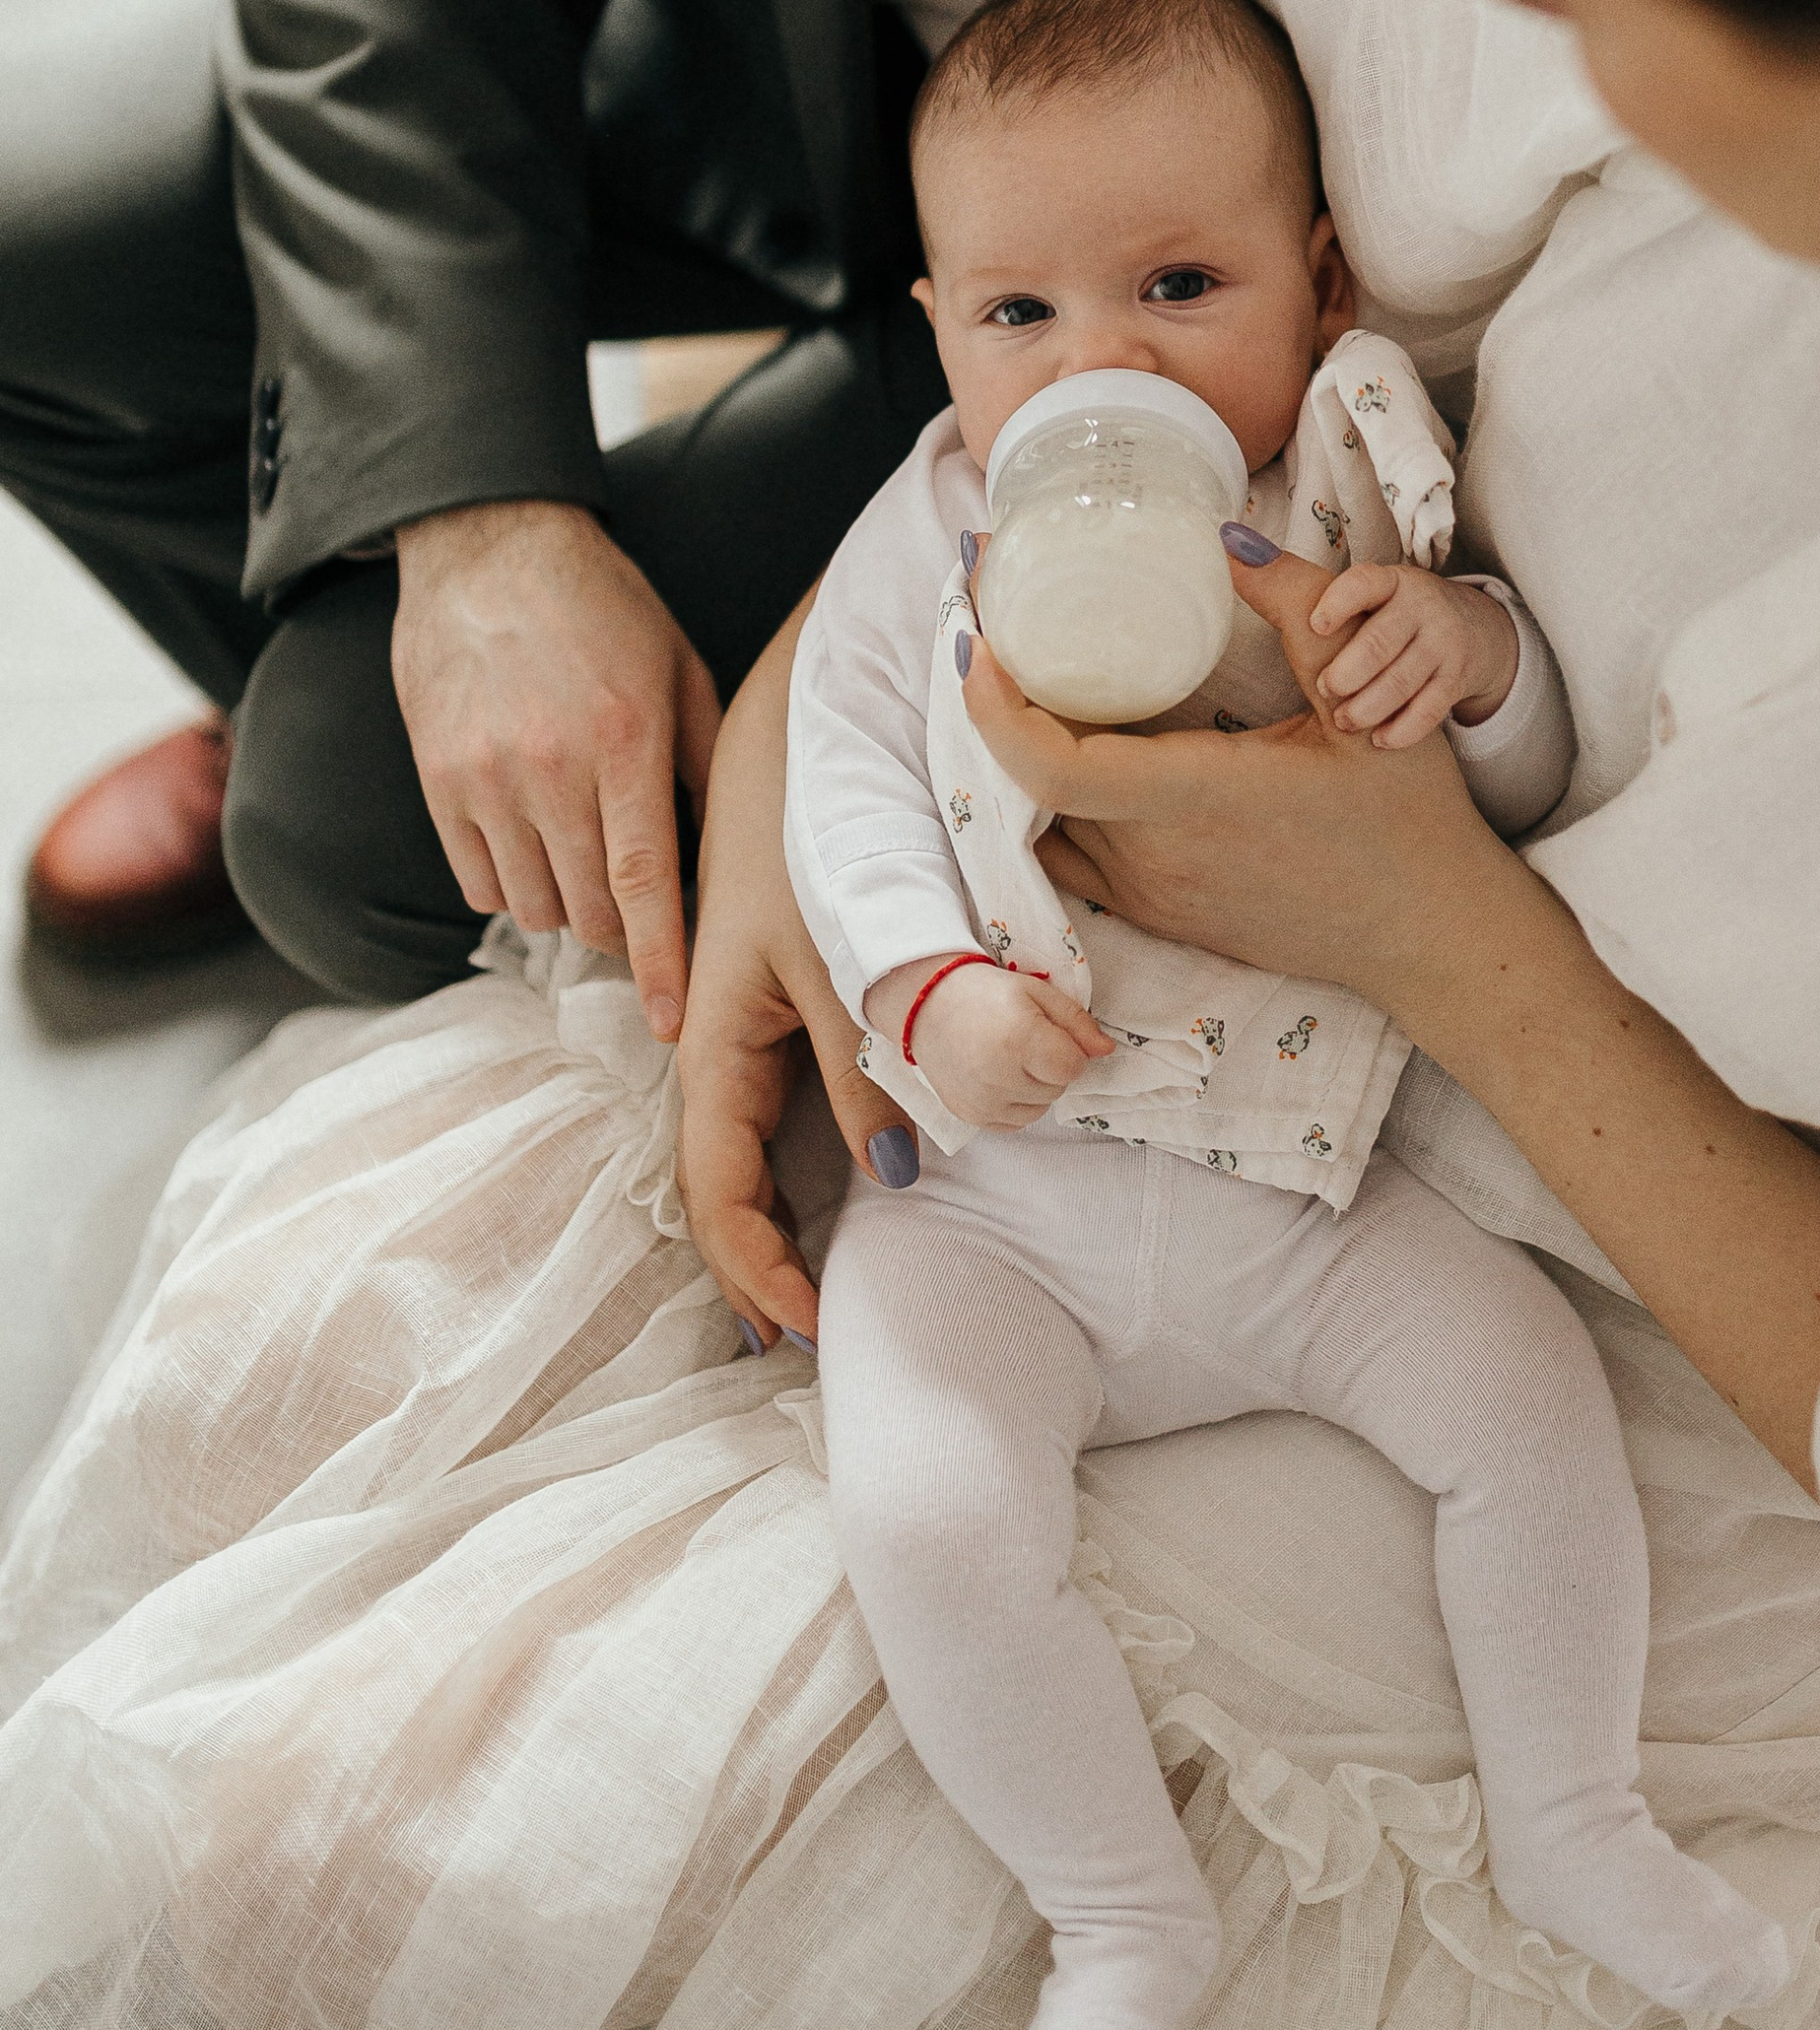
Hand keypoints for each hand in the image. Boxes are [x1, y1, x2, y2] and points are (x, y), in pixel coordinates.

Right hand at [394, 498, 719, 1038]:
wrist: (489, 546)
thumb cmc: (605, 608)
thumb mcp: (681, 670)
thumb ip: (706, 763)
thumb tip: (727, 858)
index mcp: (624, 741)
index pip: (646, 882)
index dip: (661, 962)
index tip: (672, 1025)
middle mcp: (550, 769)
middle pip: (587, 911)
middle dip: (621, 937)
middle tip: (641, 921)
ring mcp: (484, 778)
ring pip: (532, 907)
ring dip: (567, 912)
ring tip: (587, 871)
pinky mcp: (437, 779)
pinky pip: (477, 880)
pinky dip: (511, 888)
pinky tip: (535, 851)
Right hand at [676, 597, 920, 1349]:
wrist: (816, 695)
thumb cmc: (816, 813)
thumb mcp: (846, 945)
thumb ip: (872, 1056)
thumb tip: (896, 1173)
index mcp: (717, 1035)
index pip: (714, 1189)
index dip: (753, 1271)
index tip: (809, 1334)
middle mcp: (729, 1031)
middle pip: (730, 1175)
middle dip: (767, 1261)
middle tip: (820, 1334)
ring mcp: (763, 1004)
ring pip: (772, 1133)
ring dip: (800, 1207)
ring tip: (840, 1274)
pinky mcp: (805, 971)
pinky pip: (811, 1080)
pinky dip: (844, 1136)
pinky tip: (882, 1157)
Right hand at [870, 954, 1112, 1130]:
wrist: (926, 1005)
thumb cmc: (985, 992)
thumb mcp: (1036, 992)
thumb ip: (1076, 1023)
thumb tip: (1107, 1051)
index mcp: (1020, 1040)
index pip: (1073, 1067)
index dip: (1068, 1050)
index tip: (1048, 1033)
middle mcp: (1000, 1077)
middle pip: (1057, 1089)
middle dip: (1050, 1067)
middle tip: (1023, 1040)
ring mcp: (983, 1102)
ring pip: (1039, 1110)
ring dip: (1034, 1088)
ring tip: (1008, 1057)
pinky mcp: (970, 1116)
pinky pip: (1014, 1123)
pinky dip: (1014, 1103)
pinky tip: (997, 1076)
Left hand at [963, 537, 1497, 1005]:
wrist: (1425, 936)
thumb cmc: (1404, 821)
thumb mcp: (1362, 701)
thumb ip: (1300, 608)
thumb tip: (1227, 537)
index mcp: (1198, 798)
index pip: (1054, 763)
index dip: (996, 705)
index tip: (982, 641)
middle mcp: (1157, 856)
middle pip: (1032, 781)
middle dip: (1000, 704)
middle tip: (995, 628)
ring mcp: (1151, 895)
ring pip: (1045, 823)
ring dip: (1025, 755)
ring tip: (1025, 678)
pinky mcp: (1157, 914)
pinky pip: (1072, 856)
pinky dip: (1051, 804)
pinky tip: (1069, 747)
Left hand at [1311, 561, 1519, 744]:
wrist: (1477, 630)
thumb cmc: (1396, 612)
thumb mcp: (1360, 591)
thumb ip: (1293, 579)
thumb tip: (1234, 548)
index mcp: (1390, 581)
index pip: (1365, 583)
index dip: (1339, 603)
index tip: (1315, 625)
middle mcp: (1421, 608)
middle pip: (1382, 641)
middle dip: (1349, 671)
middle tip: (1324, 691)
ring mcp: (1444, 644)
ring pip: (1404, 680)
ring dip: (1369, 706)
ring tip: (1344, 721)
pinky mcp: (1457, 679)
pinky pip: (1430, 709)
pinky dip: (1403, 729)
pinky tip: (1380, 740)